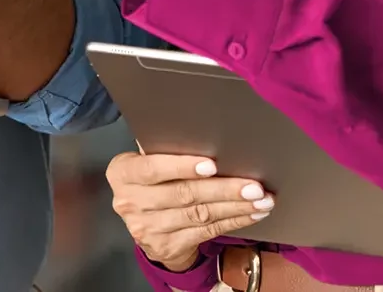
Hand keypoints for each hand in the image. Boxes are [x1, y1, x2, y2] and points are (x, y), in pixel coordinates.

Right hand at [107, 151, 273, 271]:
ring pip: (199, 215)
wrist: (146, 224)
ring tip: (260, 199)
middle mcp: (129, 201)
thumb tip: (202, 135)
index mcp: (122, 173)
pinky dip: (233, 221)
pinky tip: (250, 213)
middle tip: (253, 185)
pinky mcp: (166, 247)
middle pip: (182, 194)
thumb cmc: (152, 180)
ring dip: (234, 207)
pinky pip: (206, 232)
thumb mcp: (146, 162)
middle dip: (222, 189)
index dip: (181, 166)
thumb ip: (163, 151)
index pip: (151, 168)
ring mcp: (147, 228)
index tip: (211, 164)